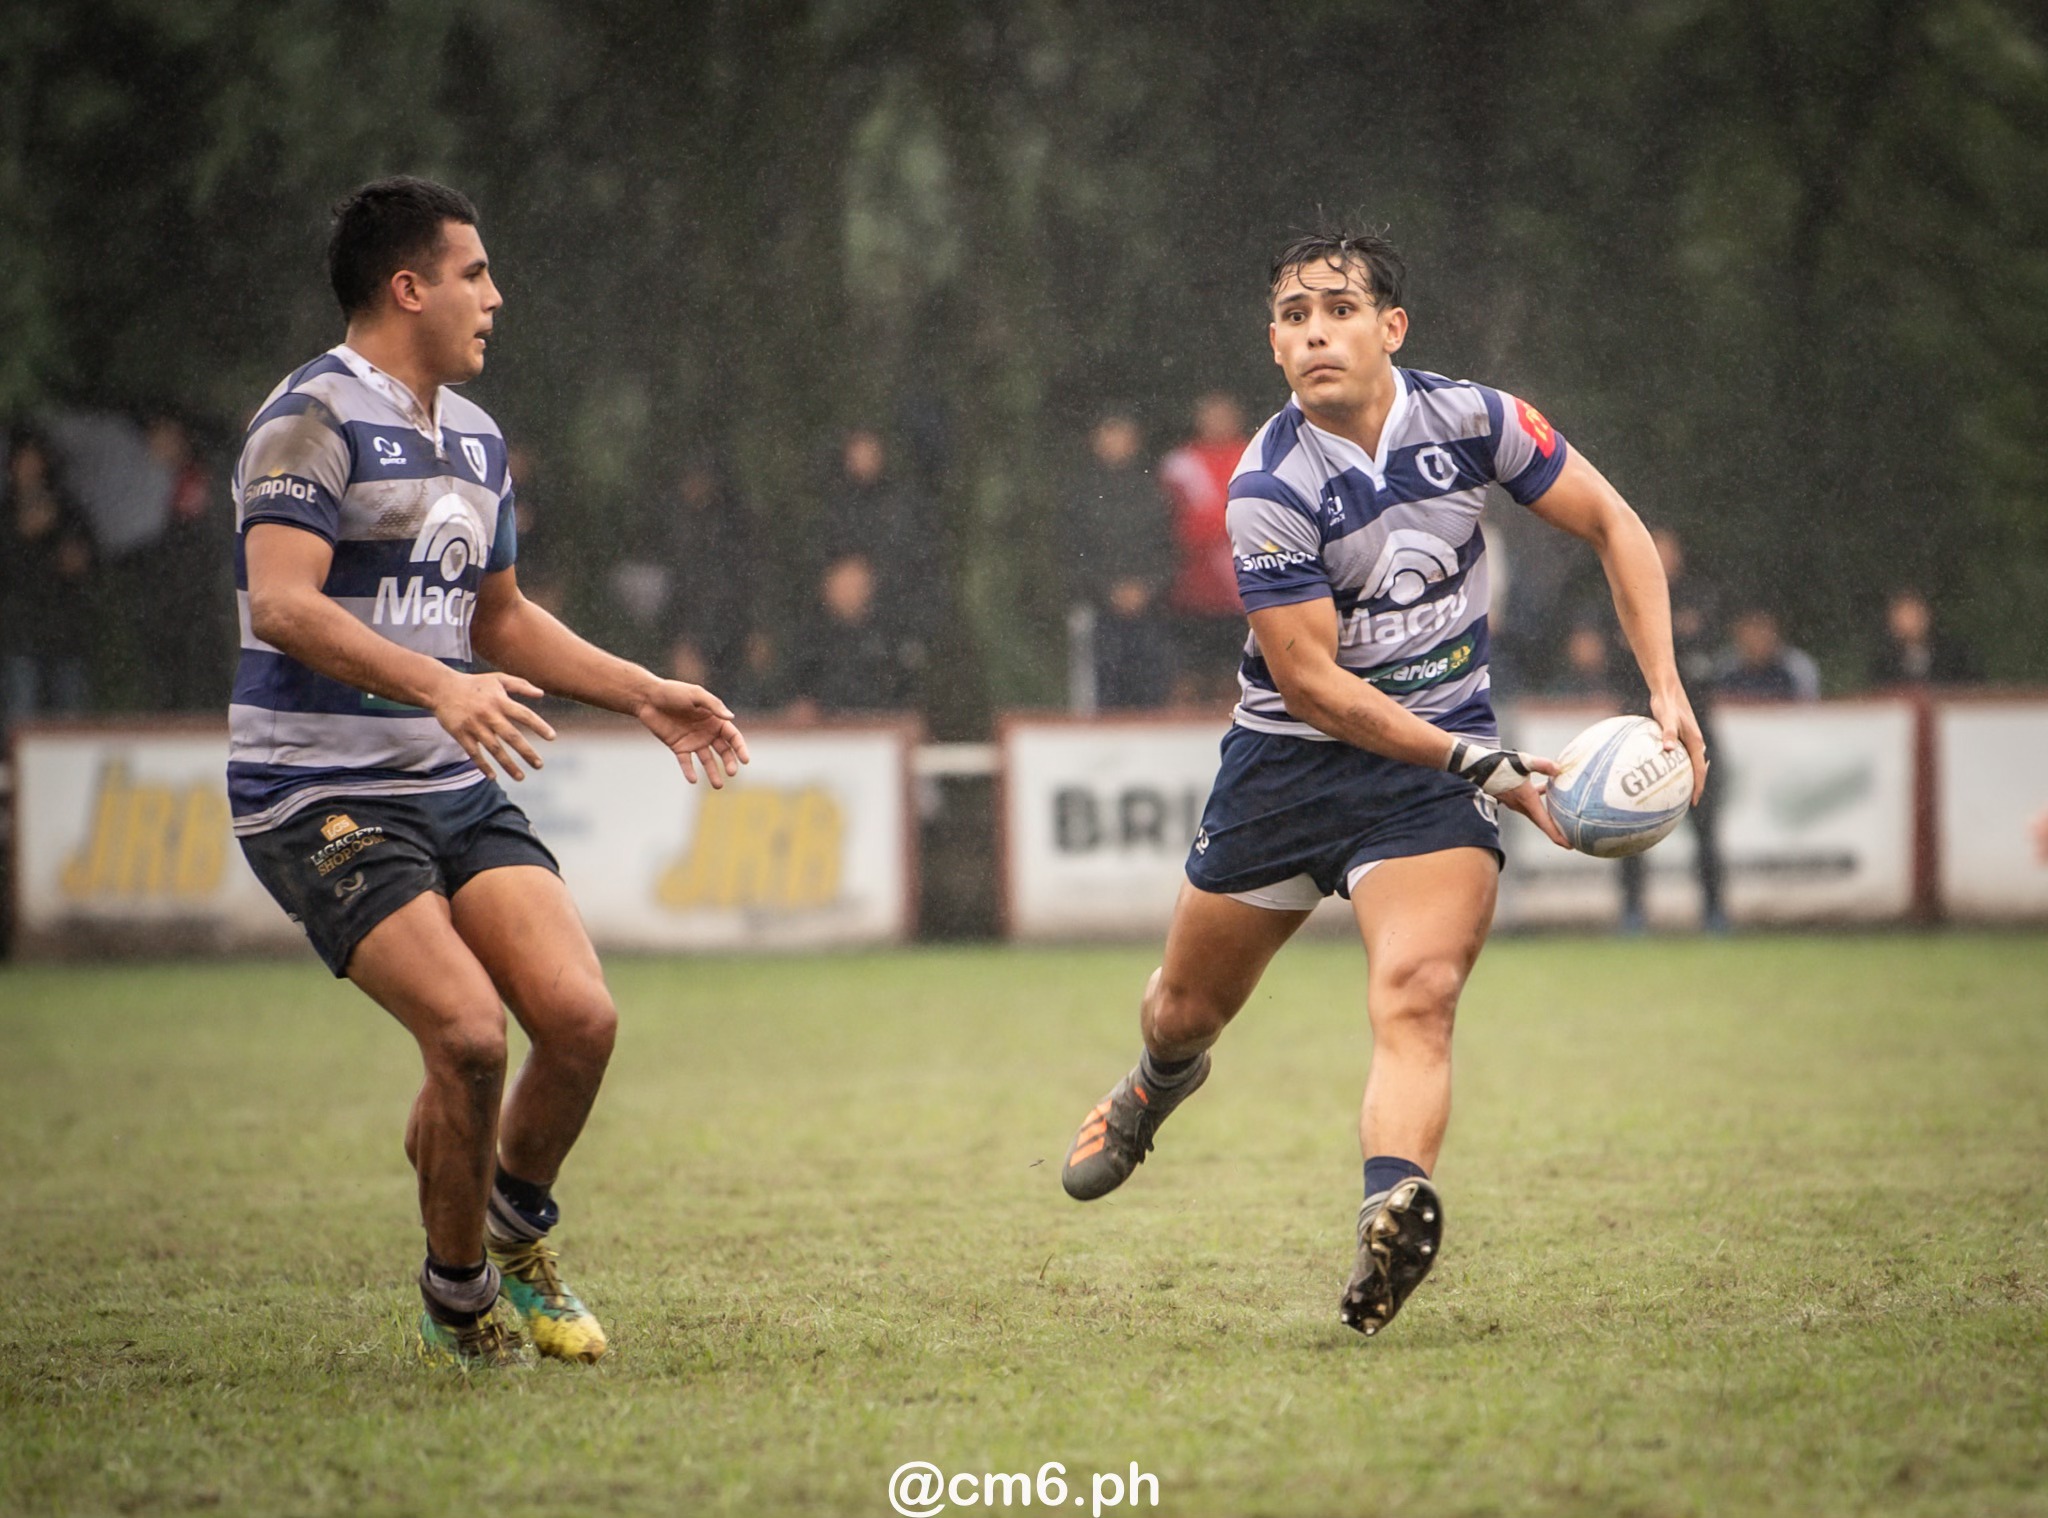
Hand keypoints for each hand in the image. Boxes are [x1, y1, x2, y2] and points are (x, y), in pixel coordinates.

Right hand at [430, 671, 555, 781]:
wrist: (442, 688)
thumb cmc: (475, 684)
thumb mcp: (498, 679)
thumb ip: (520, 685)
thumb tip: (541, 693)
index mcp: (500, 701)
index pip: (524, 715)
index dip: (539, 726)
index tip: (552, 738)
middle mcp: (489, 714)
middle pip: (511, 736)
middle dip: (526, 752)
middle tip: (539, 765)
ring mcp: (474, 726)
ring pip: (494, 749)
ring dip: (508, 765)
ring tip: (521, 777)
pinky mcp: (460, 734)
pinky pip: (474, 753)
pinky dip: (483, 765)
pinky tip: (493, 777)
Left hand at [636, 679, 749, 786]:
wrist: (647, 698)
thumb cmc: (673, 692)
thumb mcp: (695, 694)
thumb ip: (713, 705)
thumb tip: (731, 717)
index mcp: (715, 719)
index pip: (733, 736)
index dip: (740, 748)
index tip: (745, 760)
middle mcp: (707, 732)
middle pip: (724, 751)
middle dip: (729, 762)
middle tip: (732, 773)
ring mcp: (693, 741)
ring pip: (707, 760)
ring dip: (713, 772)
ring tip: (718, 786)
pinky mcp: (678, 747)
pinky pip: (686, 762)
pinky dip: (690, 771)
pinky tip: (693, 779)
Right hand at [1447, 739, 1569, 848]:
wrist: (1474, 766)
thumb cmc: (1496, 765)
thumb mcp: (1522, 762)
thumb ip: (1542, 765)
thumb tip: (1559, 769)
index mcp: (1526, 800)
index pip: (1544, 823)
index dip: (1557, 835)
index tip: (1570, 845)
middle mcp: (1521, 805)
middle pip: (1542, 823)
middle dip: (1556, 832)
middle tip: (1571, 838)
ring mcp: (1515, 802)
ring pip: (1536, 813)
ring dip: (1549, 817)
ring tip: (1563, 816)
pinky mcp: (1511, 795)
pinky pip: (1530, 802)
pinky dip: (1541, 798)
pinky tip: (1548, 787)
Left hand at [1650, 684, 1709, 804]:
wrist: (1667, 689)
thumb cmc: (1666, 703)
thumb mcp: (1666, 719)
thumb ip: (1668, 733)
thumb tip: (1668, 749)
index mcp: (1696, 742)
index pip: (1699, 771)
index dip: (1697, 787)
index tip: (1692, 802)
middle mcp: (1695, 743)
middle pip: (1697, 770)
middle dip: (1693, 787)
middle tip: (1684, 804)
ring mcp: (1688, 740)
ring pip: (1689, 764)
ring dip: (1686, 778)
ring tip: (1675, 793)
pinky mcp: (1679, 736)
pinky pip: (1679, 756)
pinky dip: (1675, 767)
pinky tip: (1661, 772)